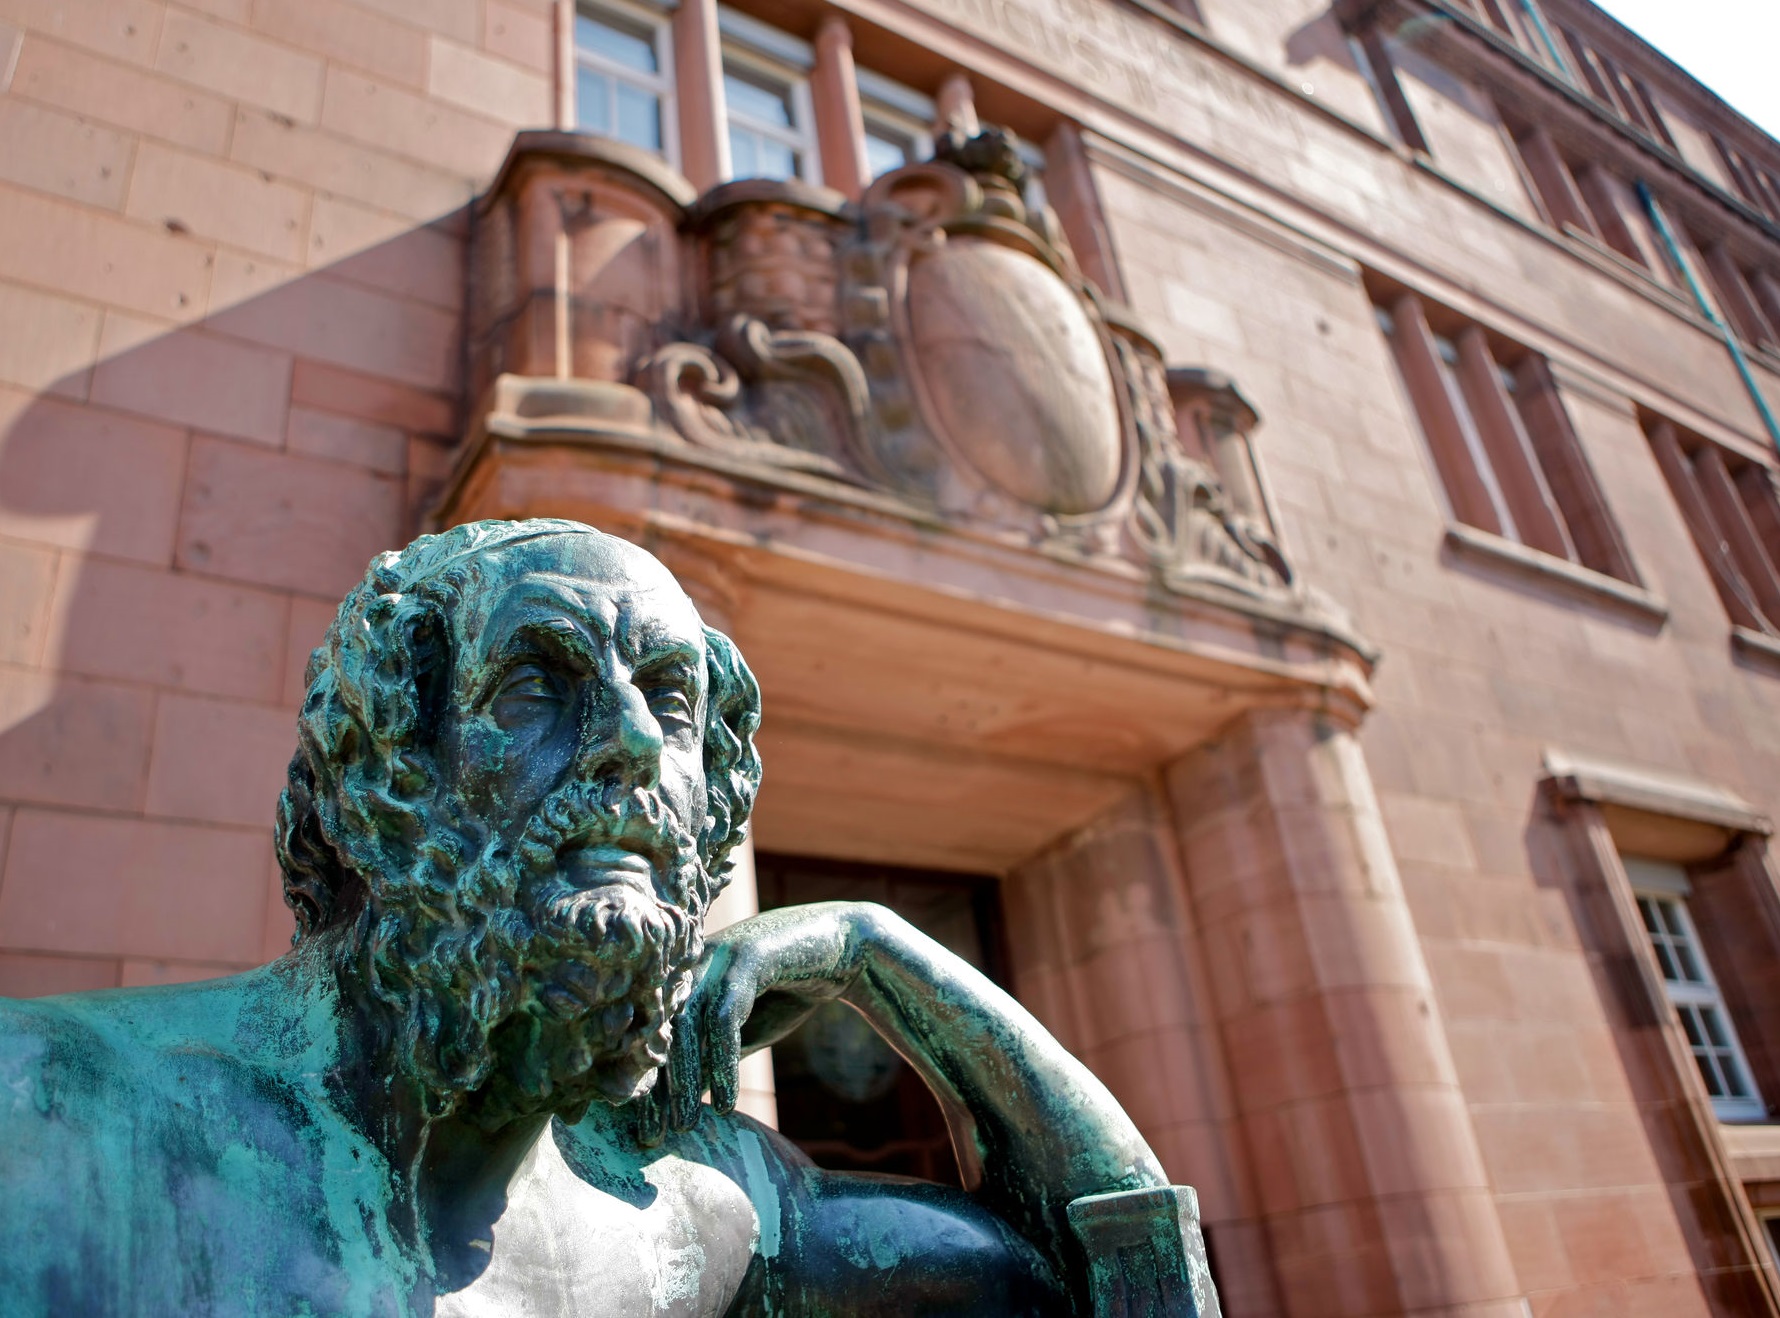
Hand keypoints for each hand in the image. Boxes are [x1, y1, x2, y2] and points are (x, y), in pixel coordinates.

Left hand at [666, 902, 883, 1130]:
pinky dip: (723, 1061)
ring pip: (687, 1024)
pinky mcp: (748, 956)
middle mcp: (693, 964)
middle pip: (661, 1032)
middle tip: (656, 1136)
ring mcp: (718, 956)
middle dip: (658, 1088)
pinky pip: (726, 1017)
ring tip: (687, 1125)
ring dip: (685, 1079)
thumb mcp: (743, 1034)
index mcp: (685, 980)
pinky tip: (727, 1101)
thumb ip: (711, 1059)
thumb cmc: (787, 990)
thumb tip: (680, 1106)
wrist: (842, 947)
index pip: (654, 1037)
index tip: (647, 1132)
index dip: (647, 1085)